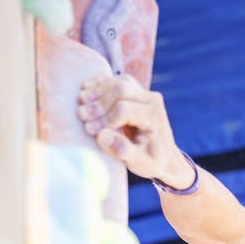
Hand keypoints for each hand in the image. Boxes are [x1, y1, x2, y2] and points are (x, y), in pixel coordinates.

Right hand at [77, 75, 192, 187]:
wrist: (164, 155)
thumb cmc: (151, 161)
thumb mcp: (140, 163)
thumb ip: (123, 151)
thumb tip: (101, 136)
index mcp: (154, 116)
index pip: (125, 110)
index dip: (104, 119)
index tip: (90, 131)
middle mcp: (152, 100)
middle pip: (120, 91)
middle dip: (98, 103)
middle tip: (81, 115)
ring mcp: (144, 93)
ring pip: (117, 82)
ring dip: (96, 91)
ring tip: (80, 102)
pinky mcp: (136, 90)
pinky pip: (116, 80)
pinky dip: (100, 84)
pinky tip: (85, 89)